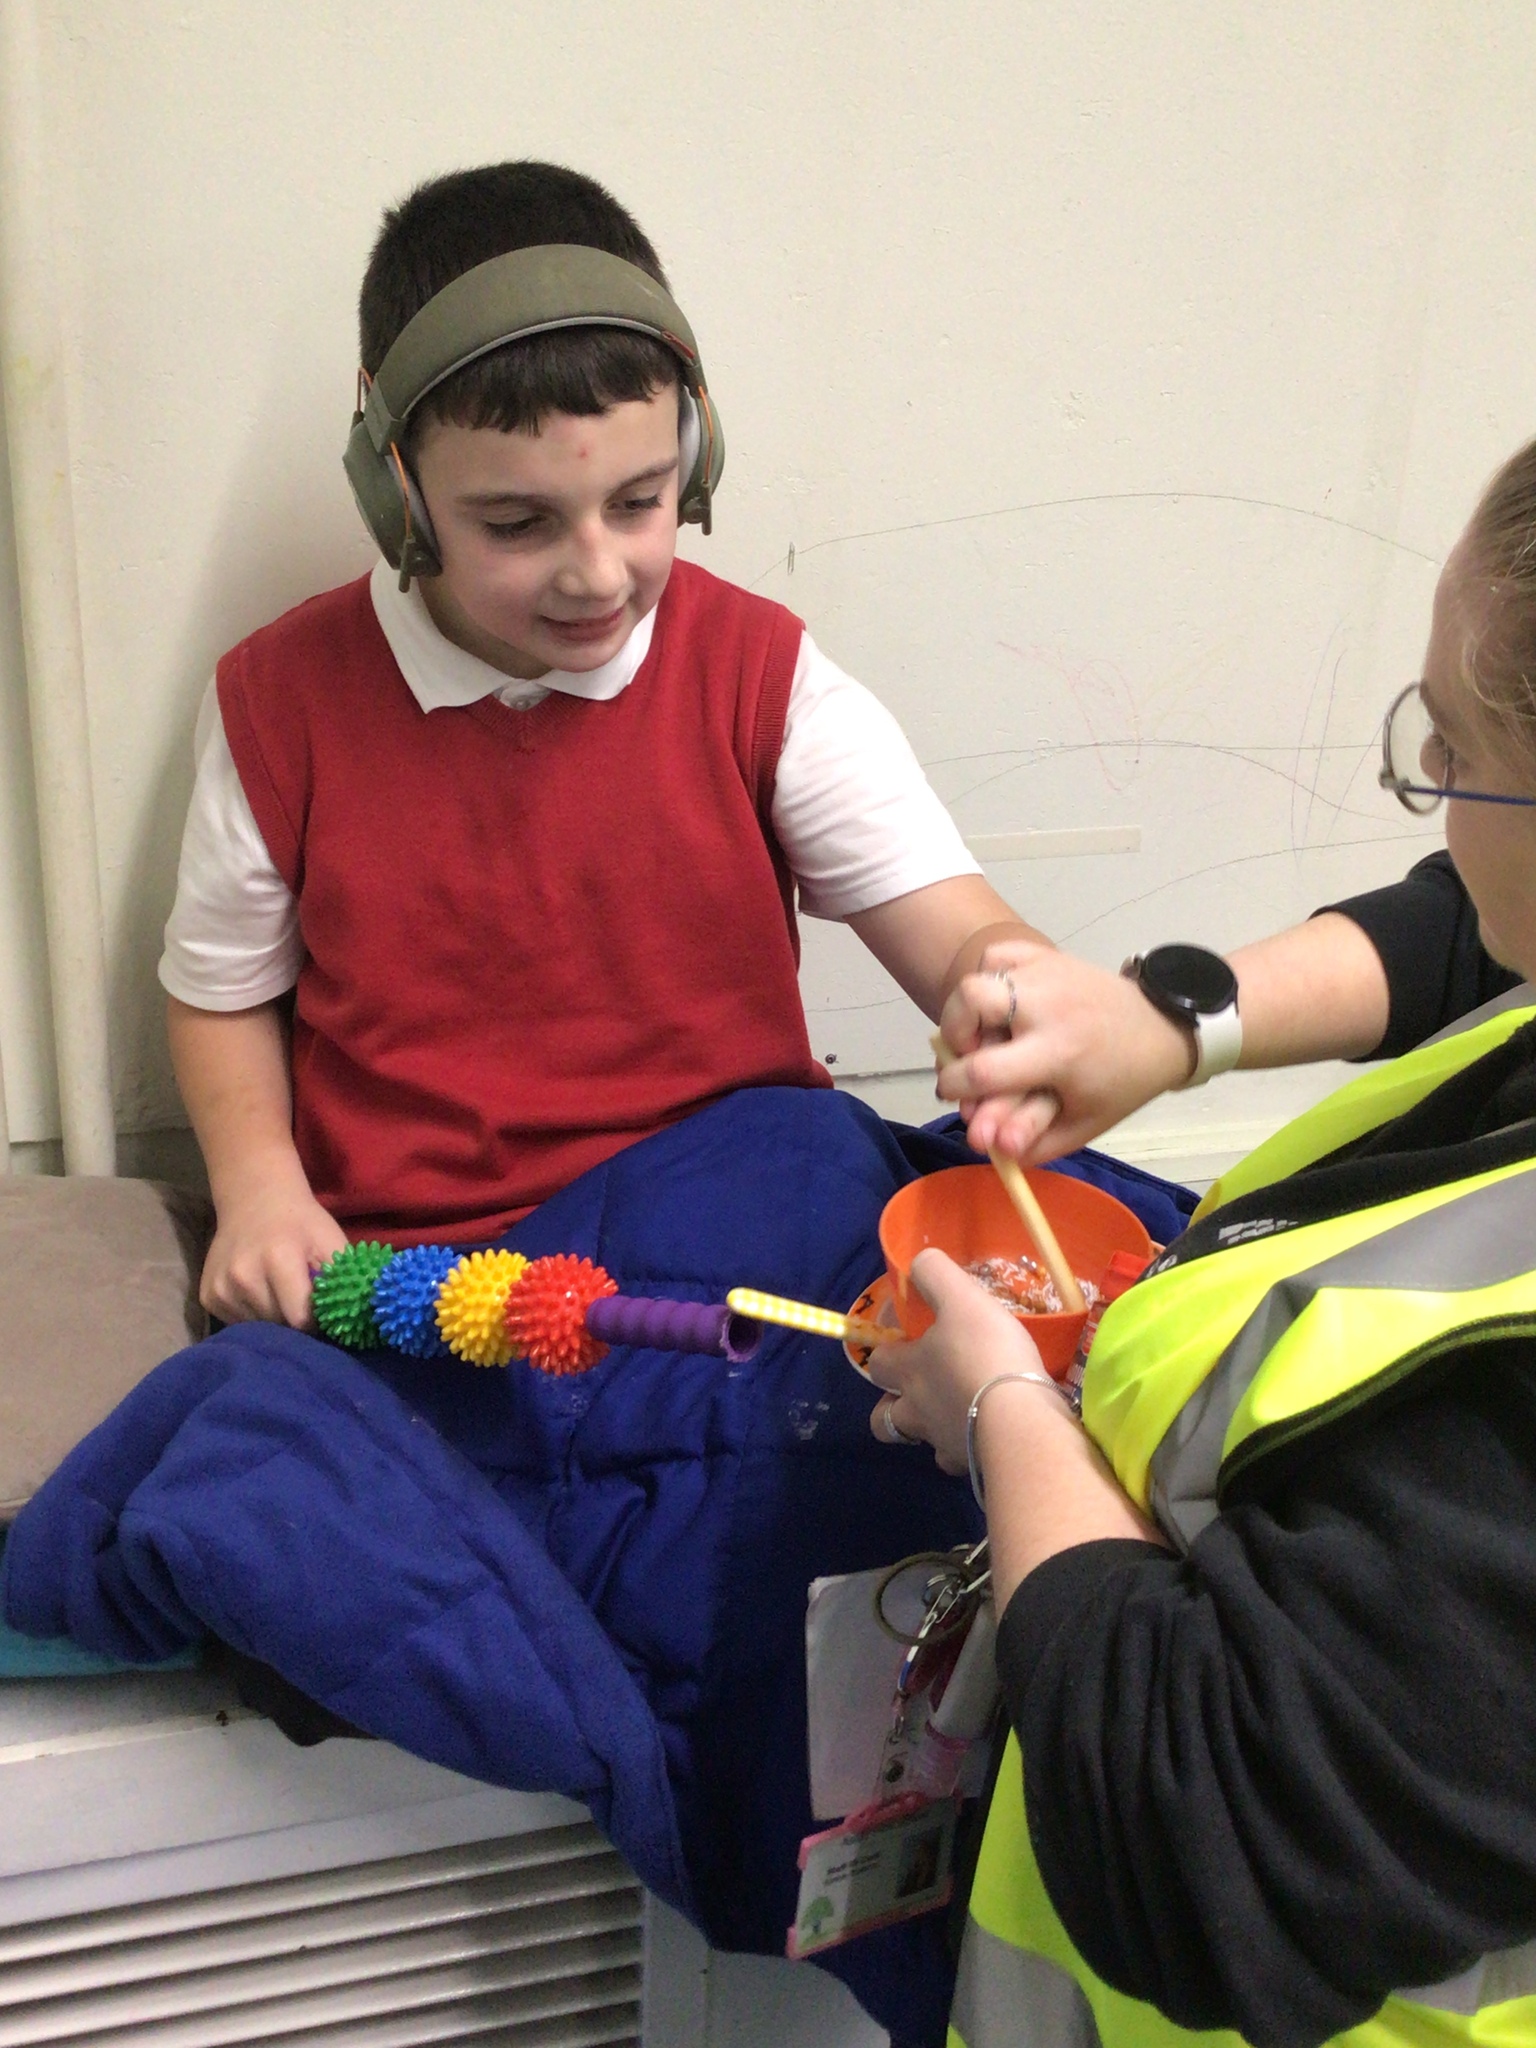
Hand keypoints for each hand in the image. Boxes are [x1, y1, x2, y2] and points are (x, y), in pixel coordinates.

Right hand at [200, 1166, 347, 1327]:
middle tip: (303, 1302)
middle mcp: (243, 1276)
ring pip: (258, 1327)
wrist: (254, 1201)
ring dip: (273, 1320)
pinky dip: (253, 1315)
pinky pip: (238, 1323)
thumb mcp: (331, 1241)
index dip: (316, 1322)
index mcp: (278, 1260)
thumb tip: (353, 1316)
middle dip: (295, 1322)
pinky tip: (259, 1292)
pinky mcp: (207, 1296)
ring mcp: (221, 1288)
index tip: (323, 1313)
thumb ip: (341, 1279)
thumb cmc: (301, 1223)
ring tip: (280, 1294)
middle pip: (278, 1326)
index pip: (299, 1319)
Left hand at [866, 1248, 1057, 1470]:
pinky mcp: (971, 1466)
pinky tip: (986, 1433)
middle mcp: (916, 1411)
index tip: (904, 1338)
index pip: (876, 1362)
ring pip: (923, 1442)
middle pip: (883, 1419)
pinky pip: (960, 1460)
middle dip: (893, 1406)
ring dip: (930, 1429)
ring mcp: (942, 1443)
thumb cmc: (985, 1354)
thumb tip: (918, 1264)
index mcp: (908, 1371)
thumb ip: (937, 1275)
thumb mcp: (962, 1299)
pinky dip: (967, 1447)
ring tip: (954, 1413)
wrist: (1020, 1420)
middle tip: (919, 1390)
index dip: (885, 1349)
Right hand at [934, 939, 1196, 1162]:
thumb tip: (984, 1146)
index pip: (982, 1070)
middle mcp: (1047, 1007)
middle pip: (969, 1000)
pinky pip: (999, 956)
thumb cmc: (1119, 1084)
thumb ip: (1032, 1143)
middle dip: (952, 1032)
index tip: (951, 1091)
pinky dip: (988, 977)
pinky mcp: (1049, 955)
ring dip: (969, 1009)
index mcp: (1058, 1055)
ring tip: (986, 1031)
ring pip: (979, 976)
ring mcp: (1047, 974)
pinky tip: (1000, 1002)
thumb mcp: (1082, 1126)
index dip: (953, 1085)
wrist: (1161, 1031)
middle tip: (966, 1053)